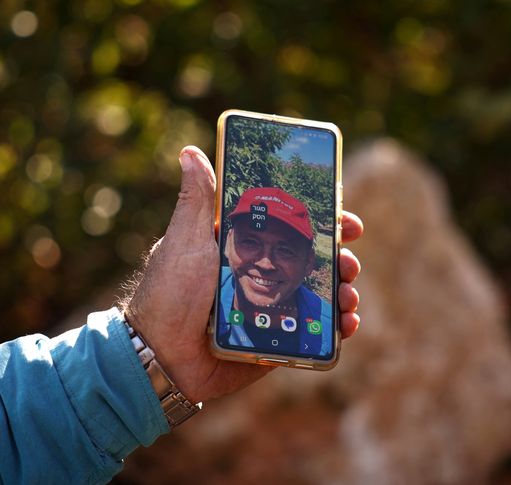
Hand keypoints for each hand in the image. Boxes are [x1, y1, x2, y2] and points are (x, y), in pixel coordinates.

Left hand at [124, 146, 362, 402]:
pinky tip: (347, 324)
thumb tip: (191, 152)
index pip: (291, 226)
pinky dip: (337, 328)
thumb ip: (197, 200)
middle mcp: (261, 274)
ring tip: (348, 296)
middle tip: (348, 262)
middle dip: (340, 258)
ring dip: (344, 291)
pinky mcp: (276, 339)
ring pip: (320, 294)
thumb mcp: (186, 241)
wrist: (162, 358)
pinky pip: (314, 331)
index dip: (321, 220)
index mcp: (243, 246)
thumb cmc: (170, 294)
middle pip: (314, 260)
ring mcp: (271, 307)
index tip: (344, 218)